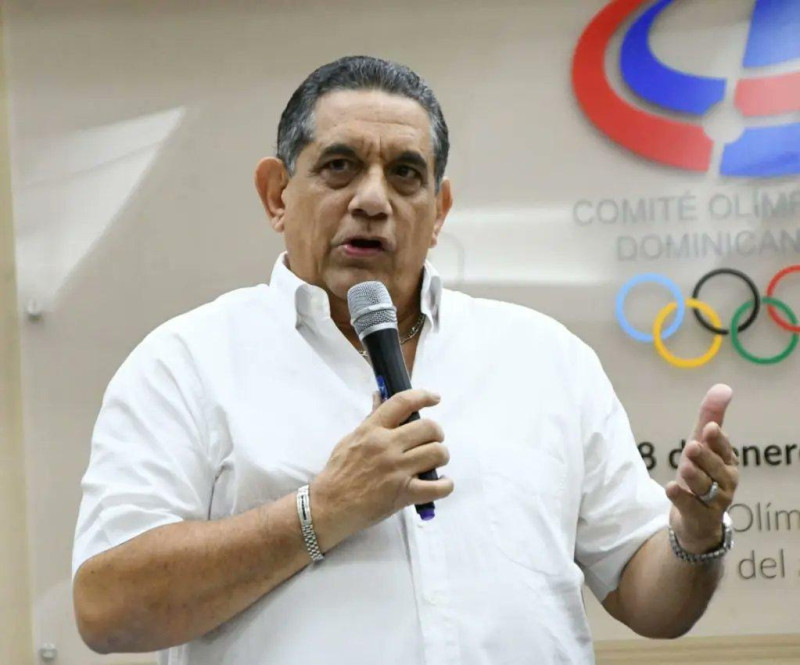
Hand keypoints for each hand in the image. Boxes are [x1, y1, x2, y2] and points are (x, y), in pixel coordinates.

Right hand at [310, 389, 452, 550]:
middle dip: (436, 434)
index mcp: (372, 430)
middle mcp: (386, 446)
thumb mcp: (351, 440)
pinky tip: (440, 483)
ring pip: (437, 453)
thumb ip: (371, 420)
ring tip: (432, 463)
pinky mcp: (403, 493)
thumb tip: (379, 396)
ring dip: (440, 457)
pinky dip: (445, 485)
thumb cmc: (338, 473)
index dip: (423, 396)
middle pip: (429, 428)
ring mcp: (396, 470)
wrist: (329, 506)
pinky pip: (438, 487)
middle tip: (432, 441)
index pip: (402, 402)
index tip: (434, 398)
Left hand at [666, 384, 738, 553]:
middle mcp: (725, 482)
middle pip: (716, 468)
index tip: (709, 428)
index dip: (717, 440)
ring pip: (705, 487)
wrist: (696, 520)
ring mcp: (713, 502)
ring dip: (695, 476)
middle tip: (692, 446)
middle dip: (705, 457)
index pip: (724, 449)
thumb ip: (710, 417)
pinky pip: (690, 507)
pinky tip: (670, 487)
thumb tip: (724, 387)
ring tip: (685, 466)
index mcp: (726, 461)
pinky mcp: (699, 518)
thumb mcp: (702, 445)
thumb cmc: (702, 475)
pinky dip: (681, 497)